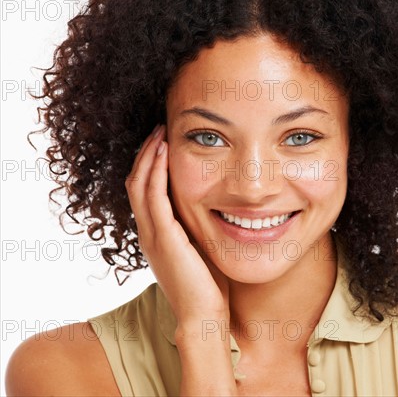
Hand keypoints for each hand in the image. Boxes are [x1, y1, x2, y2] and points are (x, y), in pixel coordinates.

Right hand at [125, 125, 229, 323]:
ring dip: (148, 156)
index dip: (149, 166)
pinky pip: (153, 197)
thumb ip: (197, 230)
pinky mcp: (163, 238)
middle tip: (158, 130)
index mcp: (156, 236)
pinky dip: (155, 172)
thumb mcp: (199, 250)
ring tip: (159, 133)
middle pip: (136, 183)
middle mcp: (148, 233)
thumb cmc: (208, 286)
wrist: (203, 315)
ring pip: (139, 185)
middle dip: (145, 154)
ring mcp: (152, 235)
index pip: (144, 192)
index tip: (163, 143)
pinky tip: (164, 153)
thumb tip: (214, 210)